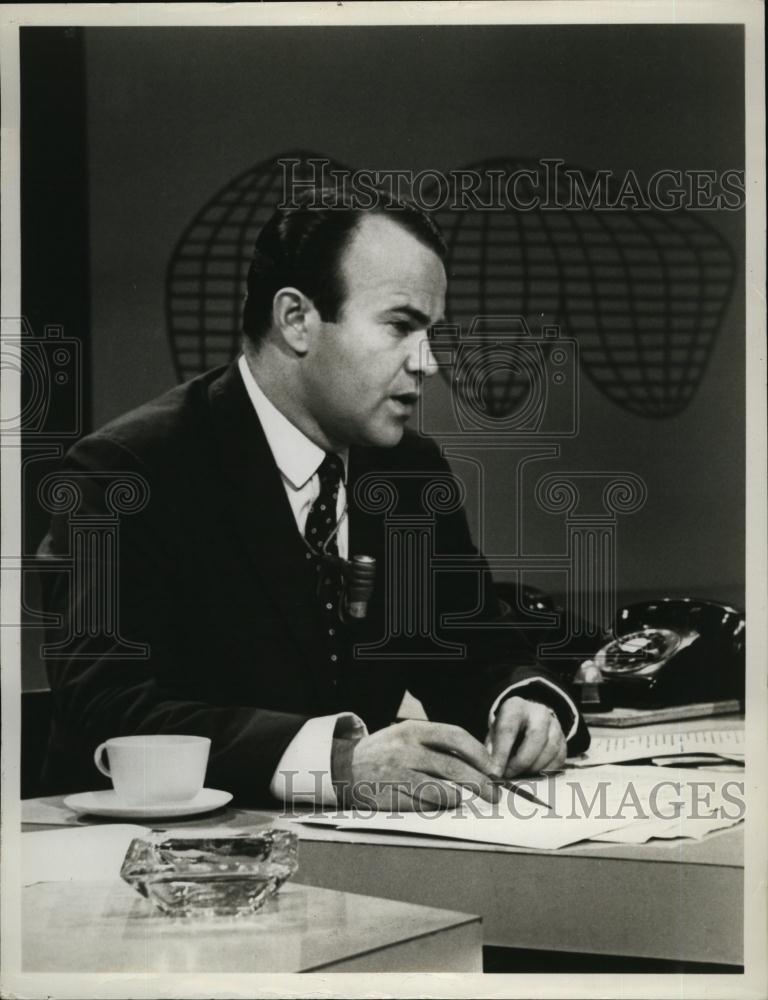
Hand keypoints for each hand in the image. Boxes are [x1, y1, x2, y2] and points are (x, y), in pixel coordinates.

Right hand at [345, 720, 501, 809]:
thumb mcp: (407, 736)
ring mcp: (398, 774)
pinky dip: (438, 807)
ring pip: (442, 790)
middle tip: (494, 795)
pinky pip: (425, 806)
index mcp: (413, 729)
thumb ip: (437, 744)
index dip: (480, 754)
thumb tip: (477, 762)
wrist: (344, 768)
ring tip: (464, 800)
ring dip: (459, 797)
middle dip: (480, 783)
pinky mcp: (390, 797)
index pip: (455, 736)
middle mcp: (406, 749)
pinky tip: (441, 805)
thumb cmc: (385, 752)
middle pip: (454, 767)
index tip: (493, 768)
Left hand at [486, 697, 566, 778]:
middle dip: (521, 761)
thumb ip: (491, 749)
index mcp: (516, 707)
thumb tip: (492, 769)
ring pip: (550, 749)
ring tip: (520, 774)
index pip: (509, 729)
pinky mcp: (563, 739)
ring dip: (533, 768)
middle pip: (536, 737)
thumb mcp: (494, 732)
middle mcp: (538, 712)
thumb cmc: (507, 729)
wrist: (527, 720)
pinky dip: (546, 770)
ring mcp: (555, 725)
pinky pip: (559, 759)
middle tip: (509, 775)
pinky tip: (533, 773)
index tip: (495, 771)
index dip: (501, 753)